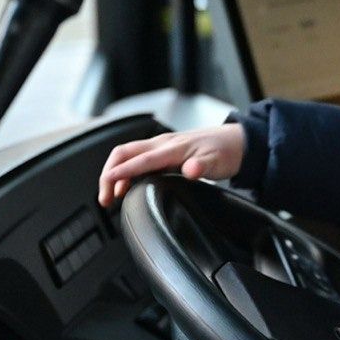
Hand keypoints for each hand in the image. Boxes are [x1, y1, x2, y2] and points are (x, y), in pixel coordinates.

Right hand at [97, 124, 245, 206]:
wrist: (235, 141)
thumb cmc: (225, 151)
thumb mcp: (217, 162)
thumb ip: (202, 166)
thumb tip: (191, 169)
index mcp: (172, 148)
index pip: (140, 159)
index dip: (122, 172)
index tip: (108, 185)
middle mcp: (162, 144)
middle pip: (123, 153)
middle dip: (109, 174)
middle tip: (105, 198)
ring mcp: (160, 147)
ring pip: (127, 155)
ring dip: (114, 173)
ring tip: (110, 196)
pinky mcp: (162, 152)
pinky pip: (136, 159)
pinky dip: (125, 172)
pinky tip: (125, 186)